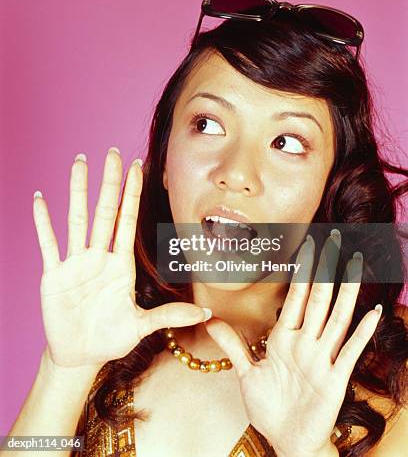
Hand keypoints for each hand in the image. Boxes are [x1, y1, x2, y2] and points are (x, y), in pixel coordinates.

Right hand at [33, 148, 209, 368]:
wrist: (80, 356)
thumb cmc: (111, 338)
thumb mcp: (141, 326)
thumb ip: (170, 316)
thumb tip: (205, 312)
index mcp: (121, 264)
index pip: (127, 220)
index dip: (132, 194)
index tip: (137, 167)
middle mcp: (99, 257)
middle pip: (104, 211)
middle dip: (108, 182)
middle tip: (111, 153)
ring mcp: (75, 263)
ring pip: (76, 219)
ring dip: (77, 191)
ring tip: (79, 163)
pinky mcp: (54, 274)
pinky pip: (48, 243)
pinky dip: (43, 222)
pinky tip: (40, 198)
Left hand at [205, 231, 380, 456]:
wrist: (285, 441)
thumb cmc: (269, 406)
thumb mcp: (246, 372)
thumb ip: (233, 344)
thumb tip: (210, 319)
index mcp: (285, 338)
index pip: (295, 297)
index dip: (301, 271)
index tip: (307, 246)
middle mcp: (306, 343)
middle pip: (318, 299)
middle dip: (324, 270)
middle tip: (334, 240)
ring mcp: (322, 359)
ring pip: (335, 318)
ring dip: (345, 292)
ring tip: (354, 265)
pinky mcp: (334, 379)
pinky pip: (349, 352)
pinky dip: (361, 333)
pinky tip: (373, 313)